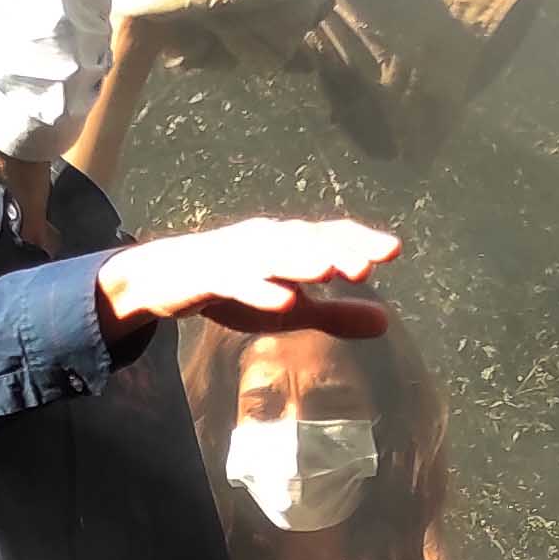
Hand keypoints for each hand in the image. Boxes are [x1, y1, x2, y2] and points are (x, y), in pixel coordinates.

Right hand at [97, 216, 401, 337]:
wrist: (166, 277)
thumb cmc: (235, 287)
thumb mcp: (291, 307)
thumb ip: (336, 314)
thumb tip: (387, 323)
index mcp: (289, 243)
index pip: (329, 236)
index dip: (359, 240)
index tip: (393, 251)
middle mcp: (267, 240)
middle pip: (305, 241)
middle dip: (335, 251)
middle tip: (366, 267)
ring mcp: (237, 255)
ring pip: (272, 256)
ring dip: (300, 262)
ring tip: (329, 271)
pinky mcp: (209, 275)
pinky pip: (236, 281)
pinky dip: (259, 289)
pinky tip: (281, 302)